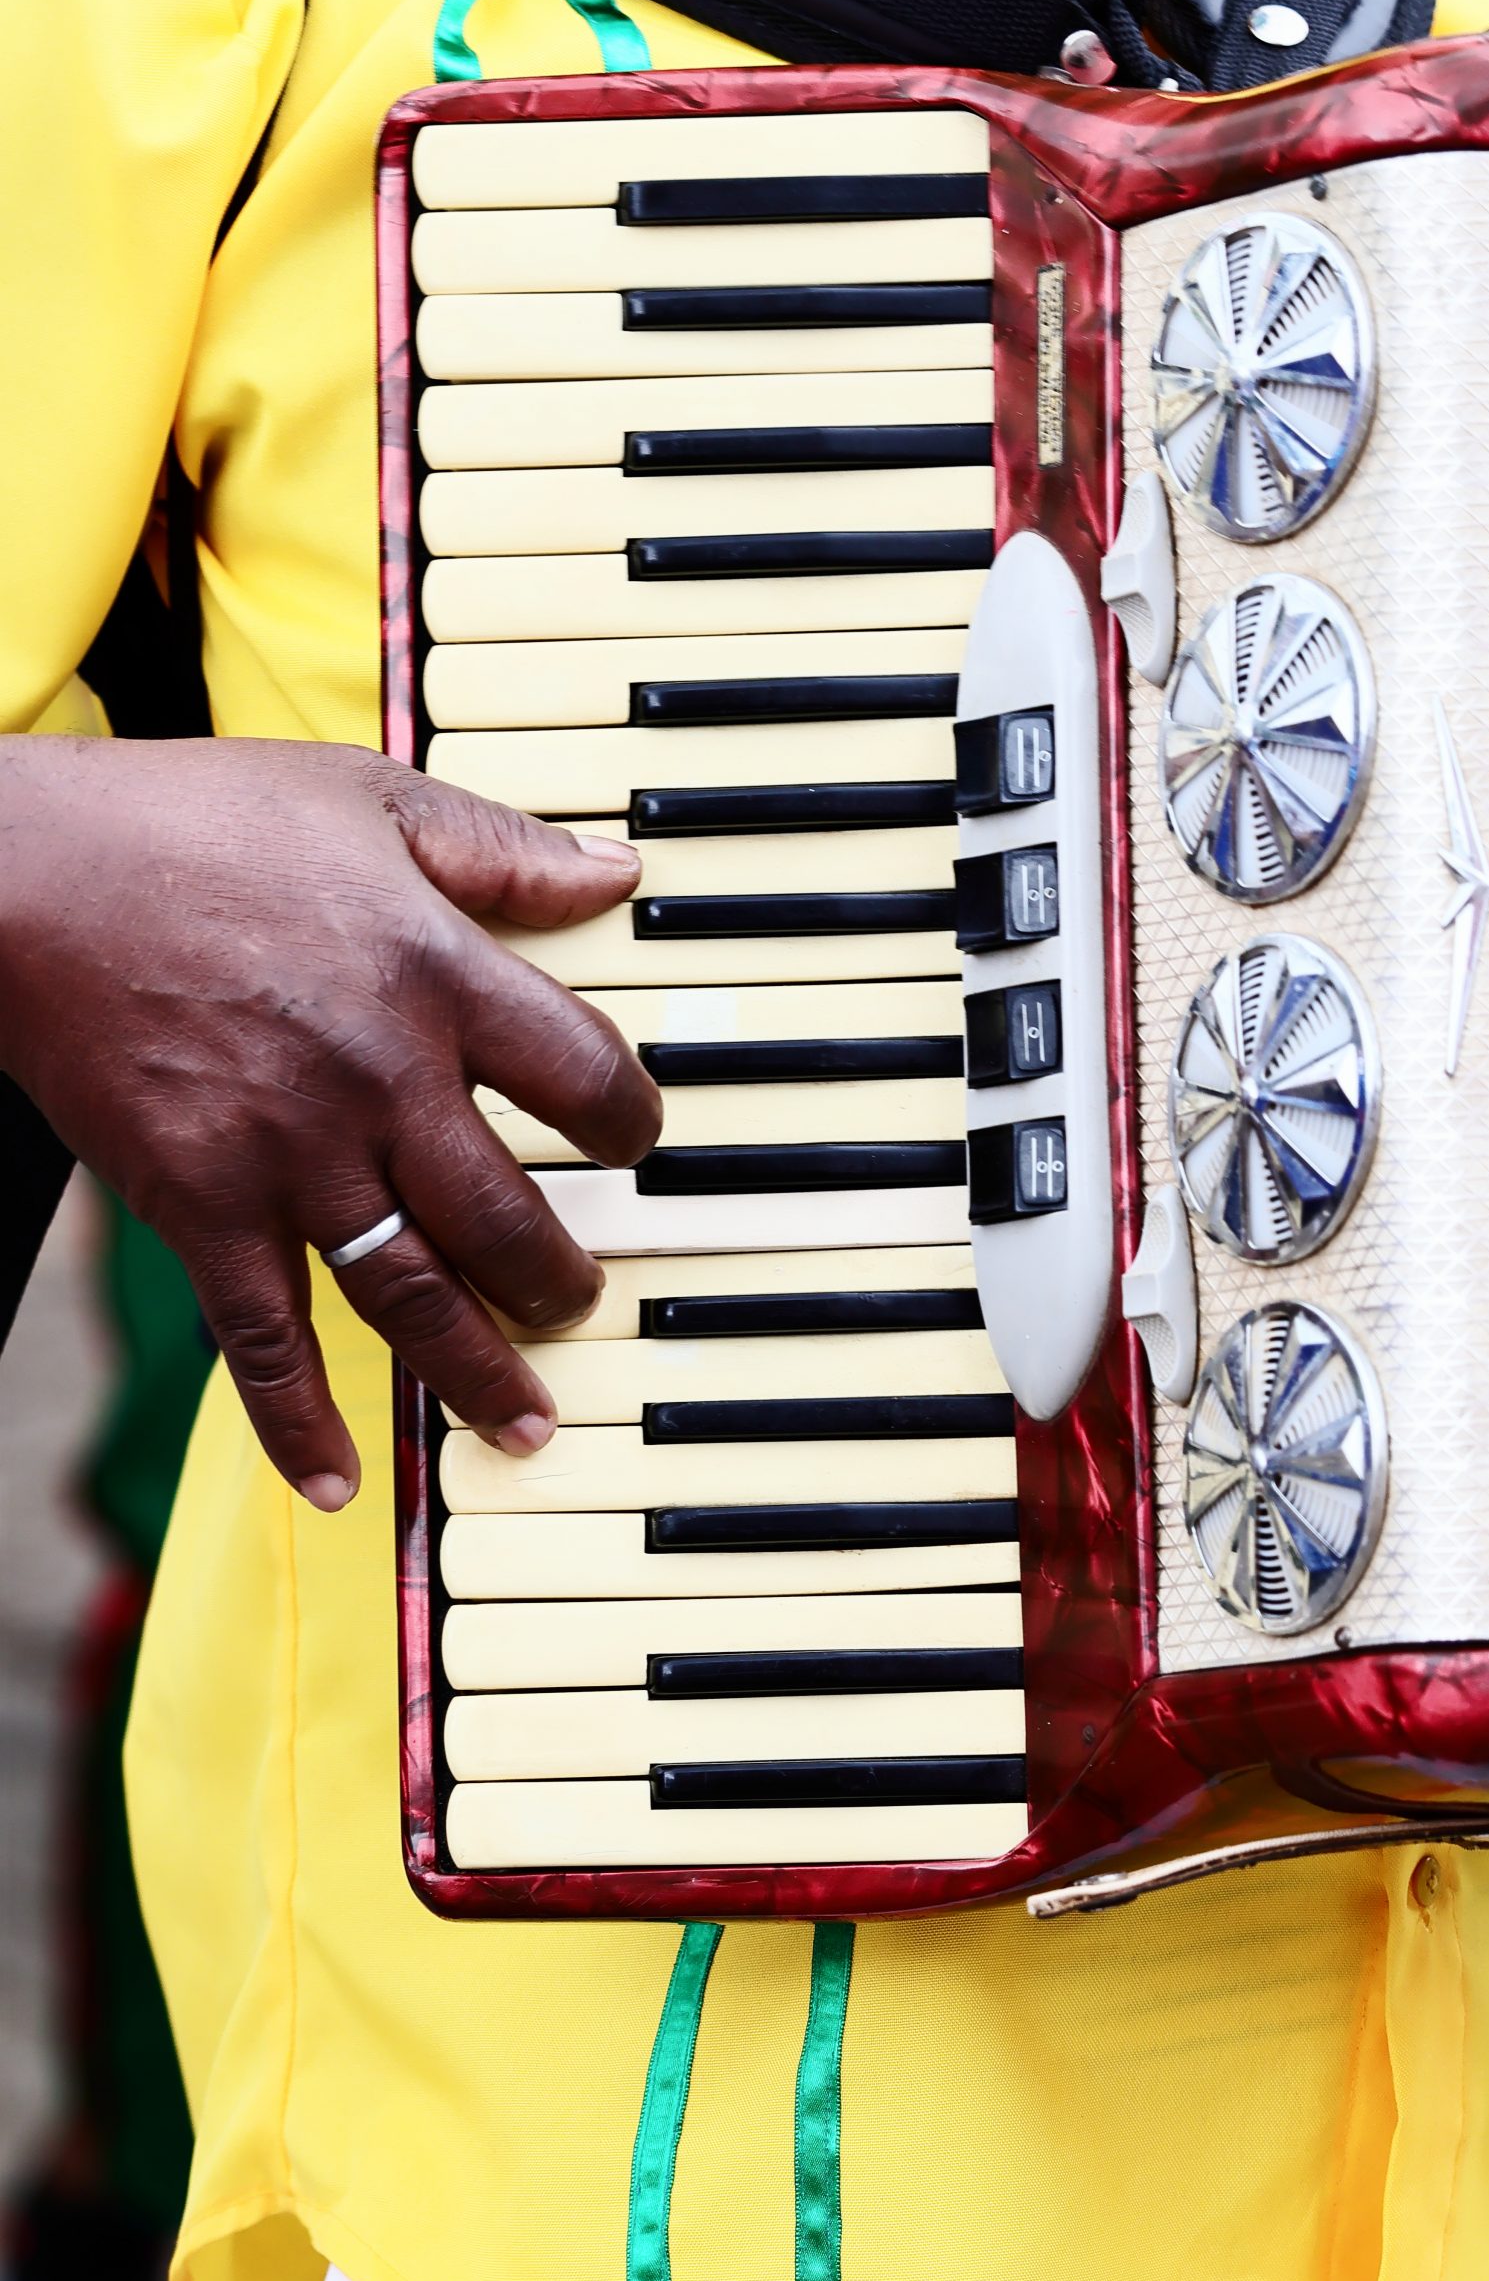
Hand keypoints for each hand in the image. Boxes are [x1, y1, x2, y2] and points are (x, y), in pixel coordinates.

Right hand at [0, 736, 660, 1508]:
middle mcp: (381, 1077)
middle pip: (511, 1213)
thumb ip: (499, 849)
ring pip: (415, 1293)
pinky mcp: (201, 1205)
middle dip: (562, 1277)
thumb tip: (613, 873)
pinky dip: (301, 1422)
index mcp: (436, 972)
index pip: (585, 1076)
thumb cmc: (192, 822)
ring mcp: (290, 1154)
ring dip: (478, 1368)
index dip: (631, 1122)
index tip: (636, 1144)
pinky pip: (265, 1339)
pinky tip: (341, 1482)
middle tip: (582, 1302)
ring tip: (526, 1423)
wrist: (25, 878)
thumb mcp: (369, 797)